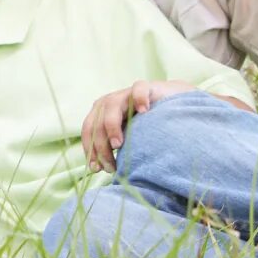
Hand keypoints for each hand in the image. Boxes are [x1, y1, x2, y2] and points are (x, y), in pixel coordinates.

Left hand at [81, 80, 196, 172]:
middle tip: (111, 165)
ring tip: (119, 144)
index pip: (88, 131)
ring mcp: (126, 94)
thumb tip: (104, 170)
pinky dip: (139, 98)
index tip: (97, 169)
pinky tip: (145, 111)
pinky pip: (138, 89)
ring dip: (112, 126)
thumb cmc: (145, 125)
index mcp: (100, 114)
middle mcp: (109, 102)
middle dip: (100, 146)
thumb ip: (115, 148)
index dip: (90, 150)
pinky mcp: (145, 87)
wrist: (169, 103)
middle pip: (97, 122)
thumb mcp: (127, 138)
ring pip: (111, 106)